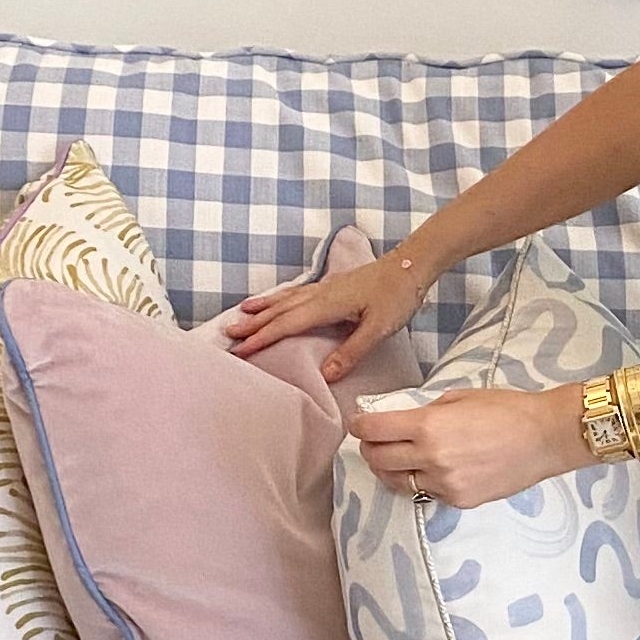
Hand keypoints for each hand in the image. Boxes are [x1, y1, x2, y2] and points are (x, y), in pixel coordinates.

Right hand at [228, 244, 431, 381]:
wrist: (411, 265)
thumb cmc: (397, 296)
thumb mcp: (378, 328)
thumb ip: (351, 351)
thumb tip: (325, 374)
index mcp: (326, 305)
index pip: (286, 325)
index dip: (262, 338)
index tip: (240, 350)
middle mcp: (319, 294)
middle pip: (278, 311)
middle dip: (252, 324)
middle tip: (228, 336)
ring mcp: (324, 288)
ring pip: (284, 299)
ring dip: (261, 309)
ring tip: (240, 314)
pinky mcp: (332, 286)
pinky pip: (295, 294)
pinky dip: (278, 299)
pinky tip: (275, 301)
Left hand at [352, 385, 582, 512]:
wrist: (545, 438)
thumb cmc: (507, 409)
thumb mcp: (460, 398)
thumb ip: (426, 412)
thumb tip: (404, 421)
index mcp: (428, 426)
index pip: (374, 429)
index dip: (360, 425)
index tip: (357, 423)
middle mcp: (430, 458)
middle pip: (378, 459)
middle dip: (370, 448)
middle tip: (372, 441)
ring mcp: (444, 483)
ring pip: (397, 481)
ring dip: (389, 469)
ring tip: (392, 459)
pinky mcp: (458, 500)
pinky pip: (426, 492)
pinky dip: (420, 481)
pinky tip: (428, 471)